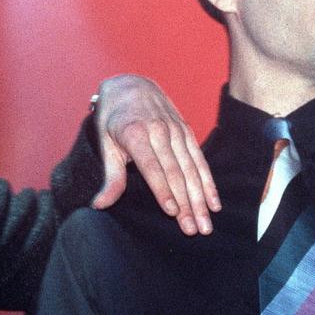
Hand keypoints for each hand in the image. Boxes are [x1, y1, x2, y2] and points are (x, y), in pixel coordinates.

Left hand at [91, 75, 220, 235]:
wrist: (131, 84)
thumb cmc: (114, 119)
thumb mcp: (106, 144)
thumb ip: (110, 177)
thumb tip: (100, 205)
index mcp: (135, 134)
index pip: (152, 167)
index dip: (162, 189)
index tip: (172, 212)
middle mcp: (159, 131)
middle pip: (176, 173)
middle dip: (187, 203)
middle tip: (194, 229)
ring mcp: (176, 130)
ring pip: (191, 169)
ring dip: (201, 198)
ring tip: (206, 222)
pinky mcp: (186, 131)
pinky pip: (199, 160)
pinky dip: (208, 182)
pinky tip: (214, 202)